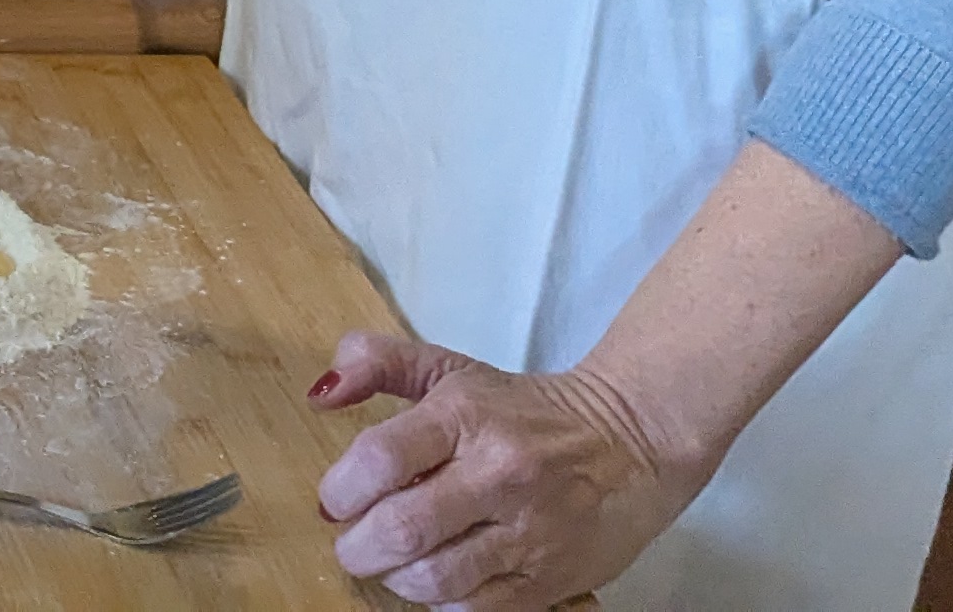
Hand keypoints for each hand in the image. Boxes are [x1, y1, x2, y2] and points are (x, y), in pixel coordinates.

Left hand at [312, 330, 704, 608]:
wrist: (632, 439)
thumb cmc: (522, 409)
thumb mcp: (449, 369)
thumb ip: (378, 364)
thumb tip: (320, 393)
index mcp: (466, 415)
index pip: (381, 458)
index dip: (341, 489)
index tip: (335, 500)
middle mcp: (499, 473)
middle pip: (403, 528)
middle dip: (358, 546)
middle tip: (352, 544)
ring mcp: (530, 531)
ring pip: (436, 578)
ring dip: (396, 578)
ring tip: (392, 564)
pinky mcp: (553, 579)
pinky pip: (478, 609)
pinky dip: (443, 602)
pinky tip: (438, 581)